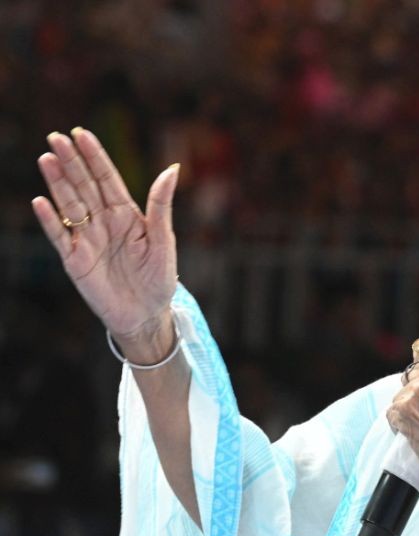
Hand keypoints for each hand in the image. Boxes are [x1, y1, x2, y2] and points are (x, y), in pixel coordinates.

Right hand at [32, 128, 178, 342]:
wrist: (147, 316)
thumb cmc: (159, 279)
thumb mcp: (164, 242)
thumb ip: (161, 206)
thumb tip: (173, 168)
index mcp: (126, 215)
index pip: (107, 180)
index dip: (94, 157)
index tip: (81, 134)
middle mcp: (103, 223)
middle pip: (84, 187)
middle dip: (71, 162)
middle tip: (56, 138)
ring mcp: (87, 240)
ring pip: (69, 205)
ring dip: (58, 184)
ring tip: (47, 160)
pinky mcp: (75, 261)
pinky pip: (59, 237)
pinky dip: (50, 221)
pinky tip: (41, 202)